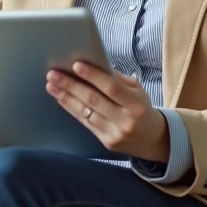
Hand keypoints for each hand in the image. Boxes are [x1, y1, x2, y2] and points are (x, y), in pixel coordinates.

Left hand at [46, 62, 169, 161]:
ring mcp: (115, 133)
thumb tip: (94, 65)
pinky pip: (86, 123)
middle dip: (71, 85)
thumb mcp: (137, 91)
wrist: (154, 139)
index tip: (76, 65)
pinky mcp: (107, 142)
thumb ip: (117, 79)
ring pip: (86, 112)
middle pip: (94, 100)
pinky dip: (72, 109)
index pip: (111, 87)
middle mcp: (126, 120)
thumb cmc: (142, 109)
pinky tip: (62, 99)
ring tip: (51, 85)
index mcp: (136, 104)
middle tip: (53, 74)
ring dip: (66, 97)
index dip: (93, 76)